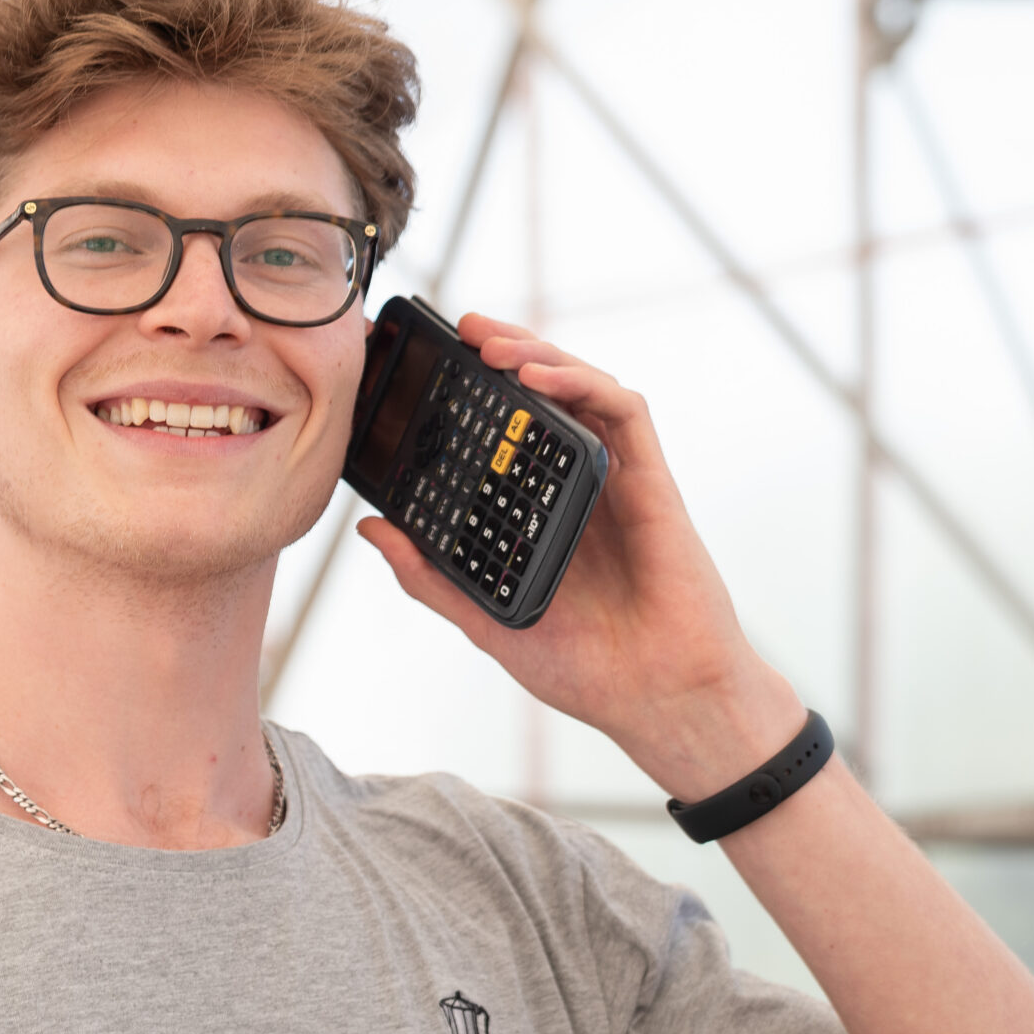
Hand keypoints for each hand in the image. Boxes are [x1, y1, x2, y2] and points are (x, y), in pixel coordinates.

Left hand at [357, 312, 800, 798]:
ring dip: (535, 355)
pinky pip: (622, 412)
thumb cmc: (590, 670)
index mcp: (541, 514)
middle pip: (542, 398)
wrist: (662, 704)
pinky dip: (581, 384)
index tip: (416, 368)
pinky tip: (539, 378)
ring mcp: (618, 481)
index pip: (504, 434)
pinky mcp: (653, 482)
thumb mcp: (488, 620)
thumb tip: (372, 529)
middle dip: (501, 352)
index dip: (468, 394)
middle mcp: (579, 488)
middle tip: (453, 330)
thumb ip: (432, 577)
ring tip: (487, 341)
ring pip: (580, 390)